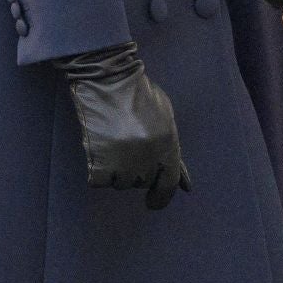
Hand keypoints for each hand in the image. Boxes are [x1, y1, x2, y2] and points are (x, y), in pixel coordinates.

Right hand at [51, 42, 191, 208]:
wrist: (108, 80)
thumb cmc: (138, 95)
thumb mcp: (165, 118)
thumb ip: (173, 151)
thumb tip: (185, 186)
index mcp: (168, 146)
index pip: (169, 184)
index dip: (162, 198)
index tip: (152, 202)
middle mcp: (149, 159)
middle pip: (141, 182)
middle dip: (135, 169)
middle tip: (127, 145)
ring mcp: (124, 163)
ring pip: (120, 183)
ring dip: (115, 169)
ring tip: (113, 142)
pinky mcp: (100, 164)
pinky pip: (99, 181)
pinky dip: (97, 169)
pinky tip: (99, 148)